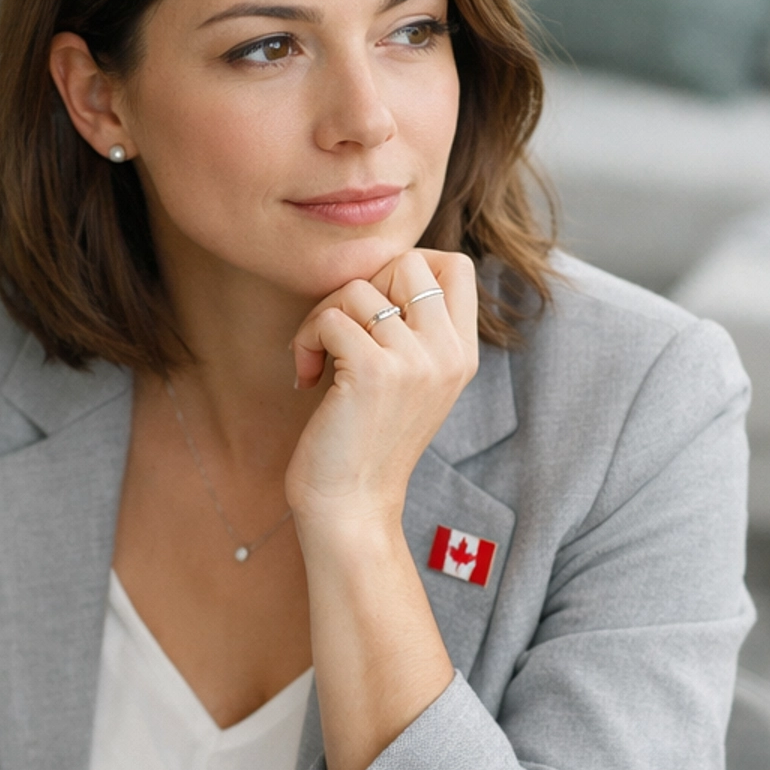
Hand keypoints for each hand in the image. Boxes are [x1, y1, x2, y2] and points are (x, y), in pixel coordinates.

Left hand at [286, 248, 477, 539]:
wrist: (352, 508)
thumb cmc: (367, 443)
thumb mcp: (411, 381)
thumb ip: (414, 330)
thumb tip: (382, 271)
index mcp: (463, 353)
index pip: (455, 265)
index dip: (406, 270)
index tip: (376, 312)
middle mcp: (448, 353)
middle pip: (409, 261)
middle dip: (362, 286)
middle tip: (341, 332)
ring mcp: (415, 361)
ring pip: (357, 289)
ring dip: (322, 319)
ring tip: (318, 361)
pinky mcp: (373, 371)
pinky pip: (329, 317)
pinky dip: (306, 341)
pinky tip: (307, 377)